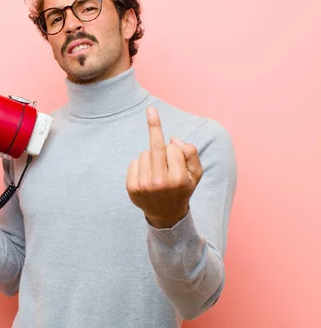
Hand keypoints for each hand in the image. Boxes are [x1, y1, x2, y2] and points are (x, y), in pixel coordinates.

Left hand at [126, 107, 203, 228]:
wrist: (166, 214)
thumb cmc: (182, 188)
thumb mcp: (196, 173)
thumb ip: (190, 152)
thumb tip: (172, 139)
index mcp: (178, 178)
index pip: (171, 148)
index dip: (174, 148)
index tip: (157, 119)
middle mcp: (160, 182)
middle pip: (156, 147)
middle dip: (157, 134)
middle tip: (152, 112)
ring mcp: (144, 185)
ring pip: (144, 153)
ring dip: (151, 157)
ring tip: (158, 172)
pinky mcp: (132, 187)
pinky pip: (134, 162)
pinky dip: (140, 165)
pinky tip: (147, 177)